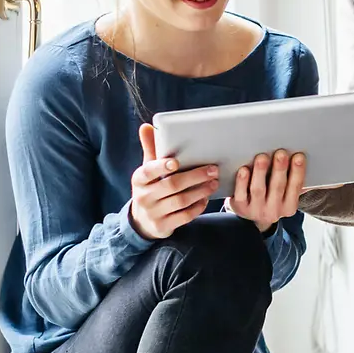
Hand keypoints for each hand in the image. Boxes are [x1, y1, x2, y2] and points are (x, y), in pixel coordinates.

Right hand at [128, 123, 218, 239]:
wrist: (142, 221)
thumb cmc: (150, 187)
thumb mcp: (147, 170)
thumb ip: (150, 149)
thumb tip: (146, 126)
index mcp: (139, 179)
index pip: (148, 171)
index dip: (162, 166)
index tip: (176, 162)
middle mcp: (144, 196)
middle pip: (172, 185)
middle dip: (195, 176)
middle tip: (213, 169)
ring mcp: (153, 213)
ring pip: (181, 201)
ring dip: (201, 191)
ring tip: (214, 182)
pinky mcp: (164, 226)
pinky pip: (185, 216)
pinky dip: (198, 207)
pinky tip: (206, 198)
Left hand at [227, 150, 305, 233]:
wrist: (254, 219)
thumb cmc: (273, 198)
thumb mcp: (287, 196)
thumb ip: (295, 182)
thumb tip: (301, 159)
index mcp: (289, 206)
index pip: (296, 187)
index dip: (298, 171)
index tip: (299, 156)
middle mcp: (274, 210)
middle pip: (277, 187)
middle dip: (280, 169)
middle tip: (281, 153)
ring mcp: (256, 209)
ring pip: (258, 189)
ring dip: (261, 172)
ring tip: (262, 157)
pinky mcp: (240, 207)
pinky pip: (241, 194)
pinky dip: (242, 182)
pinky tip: (244, 169)